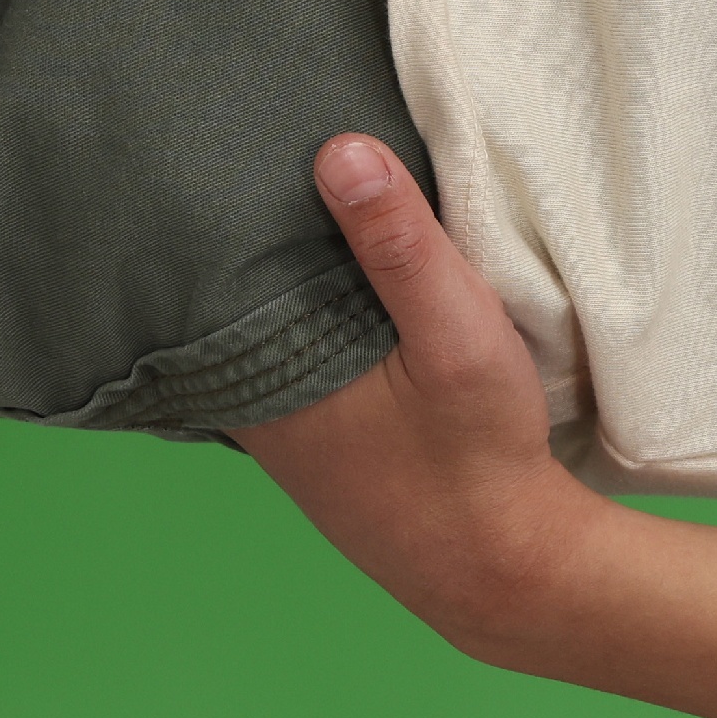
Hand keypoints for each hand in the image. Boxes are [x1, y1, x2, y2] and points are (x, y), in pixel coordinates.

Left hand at [237, 136, 614, 660]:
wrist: (499, 570)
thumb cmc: (474, 458)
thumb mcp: (456, 336)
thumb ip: (402, 247)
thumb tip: (339, 150)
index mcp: (265, 373)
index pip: (217, 274)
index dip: (223, 212)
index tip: (229, 148)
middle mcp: (254, 405)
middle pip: (234, 302)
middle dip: (246, 242)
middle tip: (258, 159)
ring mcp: (282, 433)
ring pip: (263, 337)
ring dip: (280, 289)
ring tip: (297, 211)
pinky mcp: (318, 448)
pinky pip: (292, 367)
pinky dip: (304, 330)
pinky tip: (334, 302)